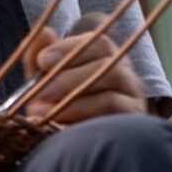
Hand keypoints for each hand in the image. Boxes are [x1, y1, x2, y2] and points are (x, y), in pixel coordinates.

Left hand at [22, 25, 145, 122]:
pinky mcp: (133, 123)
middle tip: (41, 92)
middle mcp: (125, 73)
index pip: (97, 42)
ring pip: (111, 96)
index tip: (42, 61)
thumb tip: (42, 32)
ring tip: (46, 111)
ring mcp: (133, 99)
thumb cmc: (55, 100)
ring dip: (75, 103)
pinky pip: (115, 118)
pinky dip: (86, 119)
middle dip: (68, 79)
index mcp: (104, 55)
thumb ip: (38, 54)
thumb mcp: (42, 77)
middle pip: (106, 66)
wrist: (73, 139)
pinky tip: (62, 125)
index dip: (68, 48)